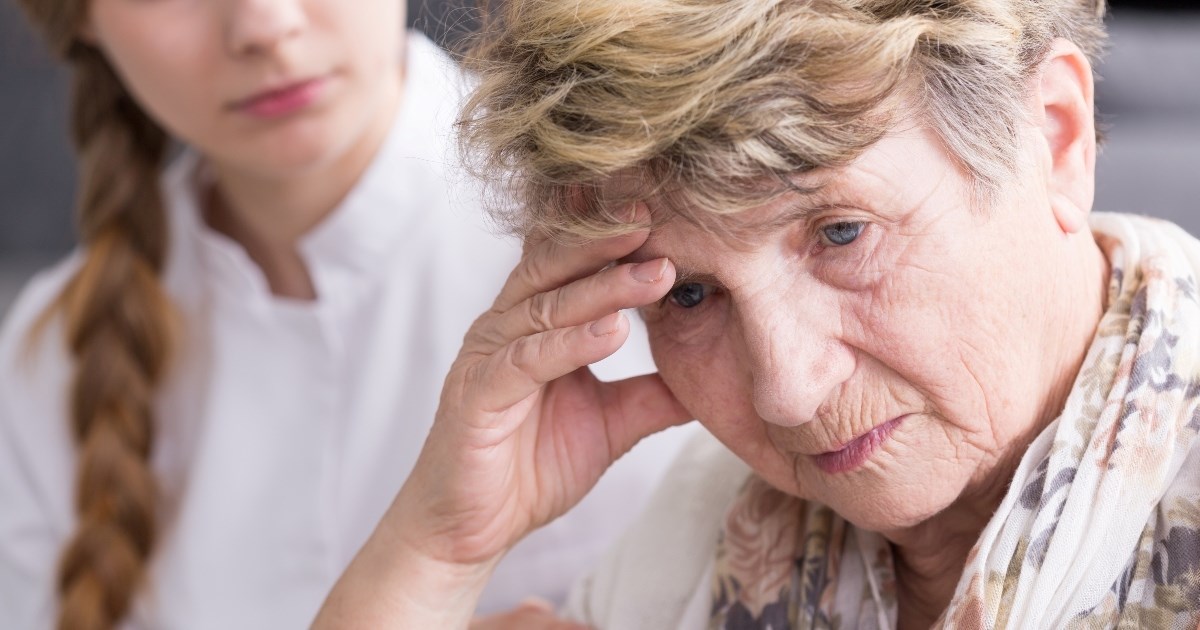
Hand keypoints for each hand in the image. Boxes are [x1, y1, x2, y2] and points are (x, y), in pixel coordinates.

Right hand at [314, 210, 690, 627]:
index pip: (575, 262)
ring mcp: (489, 355)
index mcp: (535, 321)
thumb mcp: (612, 424)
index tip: (673, 217)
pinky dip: (571, 343)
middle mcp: (508, 325)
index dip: (619, 238)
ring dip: (605, 287)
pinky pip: (527, 359)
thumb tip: (713, 375)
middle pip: (560, 266)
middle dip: (612, 241)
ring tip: (656, 273)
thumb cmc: (530, 465)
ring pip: (548, 306)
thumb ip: (653, 394)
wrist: (472, 527)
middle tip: (663, 220)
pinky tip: (612, 331)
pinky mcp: (478, 393)